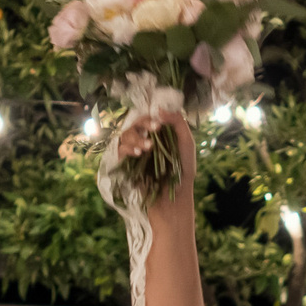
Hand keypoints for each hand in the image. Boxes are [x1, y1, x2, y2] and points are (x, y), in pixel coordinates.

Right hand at [116, 110, 199, 224]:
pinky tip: (138, 154)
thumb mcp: (186, 143)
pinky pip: (119, 151)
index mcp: (157, 134)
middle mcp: (144, 140)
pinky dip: (127, 149)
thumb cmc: (183, 170)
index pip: (148, 118)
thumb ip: (177, 122)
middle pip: (135, 124)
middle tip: (155, 130)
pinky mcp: (126, 164)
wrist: (175, 196)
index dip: (150, 118)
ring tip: (149, 147)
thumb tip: (159, 109)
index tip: (159, 123)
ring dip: (136, 138)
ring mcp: (134, 152)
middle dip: (144, 125)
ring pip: (126, 135)